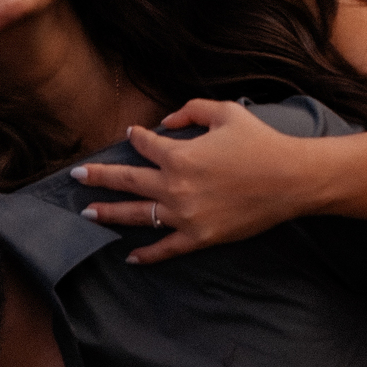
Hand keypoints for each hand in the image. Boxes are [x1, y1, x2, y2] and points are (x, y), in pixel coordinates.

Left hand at [71, 98, 321, 261]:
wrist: (291, 180)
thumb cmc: (261, 143)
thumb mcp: (226, 112)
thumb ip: (191, 110)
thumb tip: (165, 121)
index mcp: (180, 155)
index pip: (144, 146)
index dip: (136, 138)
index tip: (130, 135)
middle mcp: (176, 186)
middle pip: (127, 181)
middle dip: (98, 177)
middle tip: (75, 176)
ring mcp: (185, 216)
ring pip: (137, 216)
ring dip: (109, 214)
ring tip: (86, 213)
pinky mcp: (199, 238)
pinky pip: (165, 249)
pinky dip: (146, 255)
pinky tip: (130, 256)